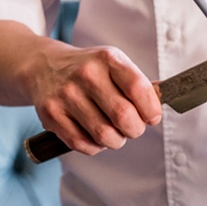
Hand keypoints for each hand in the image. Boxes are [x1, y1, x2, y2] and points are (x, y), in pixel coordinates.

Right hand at [24, 44, 162, 154]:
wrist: (43, 66)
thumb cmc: (88, 70)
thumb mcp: (113, 64)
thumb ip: (138, 85)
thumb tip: (163, 102)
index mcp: (108, 59)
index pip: (139, 88)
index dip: (151, 110)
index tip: (152, 117)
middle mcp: (86, 74)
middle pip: (124, 117)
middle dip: (134, 130)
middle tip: (131, 128)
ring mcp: (66, 95)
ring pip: (104, 135)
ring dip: (115, 141)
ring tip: (113, 133)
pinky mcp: (51, 115)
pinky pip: (83, 145)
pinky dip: (95, 147)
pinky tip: (94, 135)